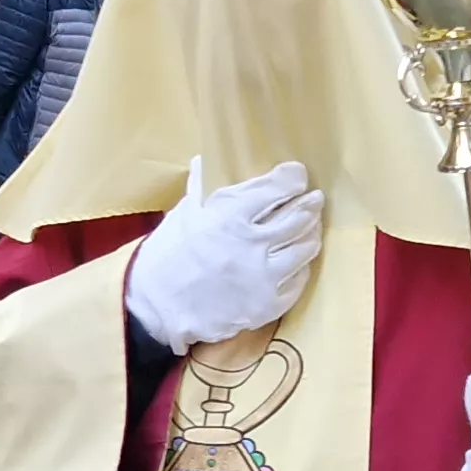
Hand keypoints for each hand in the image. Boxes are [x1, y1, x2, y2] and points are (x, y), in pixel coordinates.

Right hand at [124, 158, 323, 352]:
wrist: (157, 308)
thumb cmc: (167, 256)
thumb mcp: (183, 214)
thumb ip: (202, 187)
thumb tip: (206, 161)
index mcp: (230, 216)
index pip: (278, 188)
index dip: (293, 178)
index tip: (296, 175)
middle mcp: (253, 244)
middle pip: (300, 216)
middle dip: (310, 204)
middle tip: (312, 200)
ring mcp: (263, 276)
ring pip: (306, 248)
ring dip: (310, 233)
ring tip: (309, 228)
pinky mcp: (268, 304)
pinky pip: (299, 280)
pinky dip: (300, 267)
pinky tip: (295, 261)